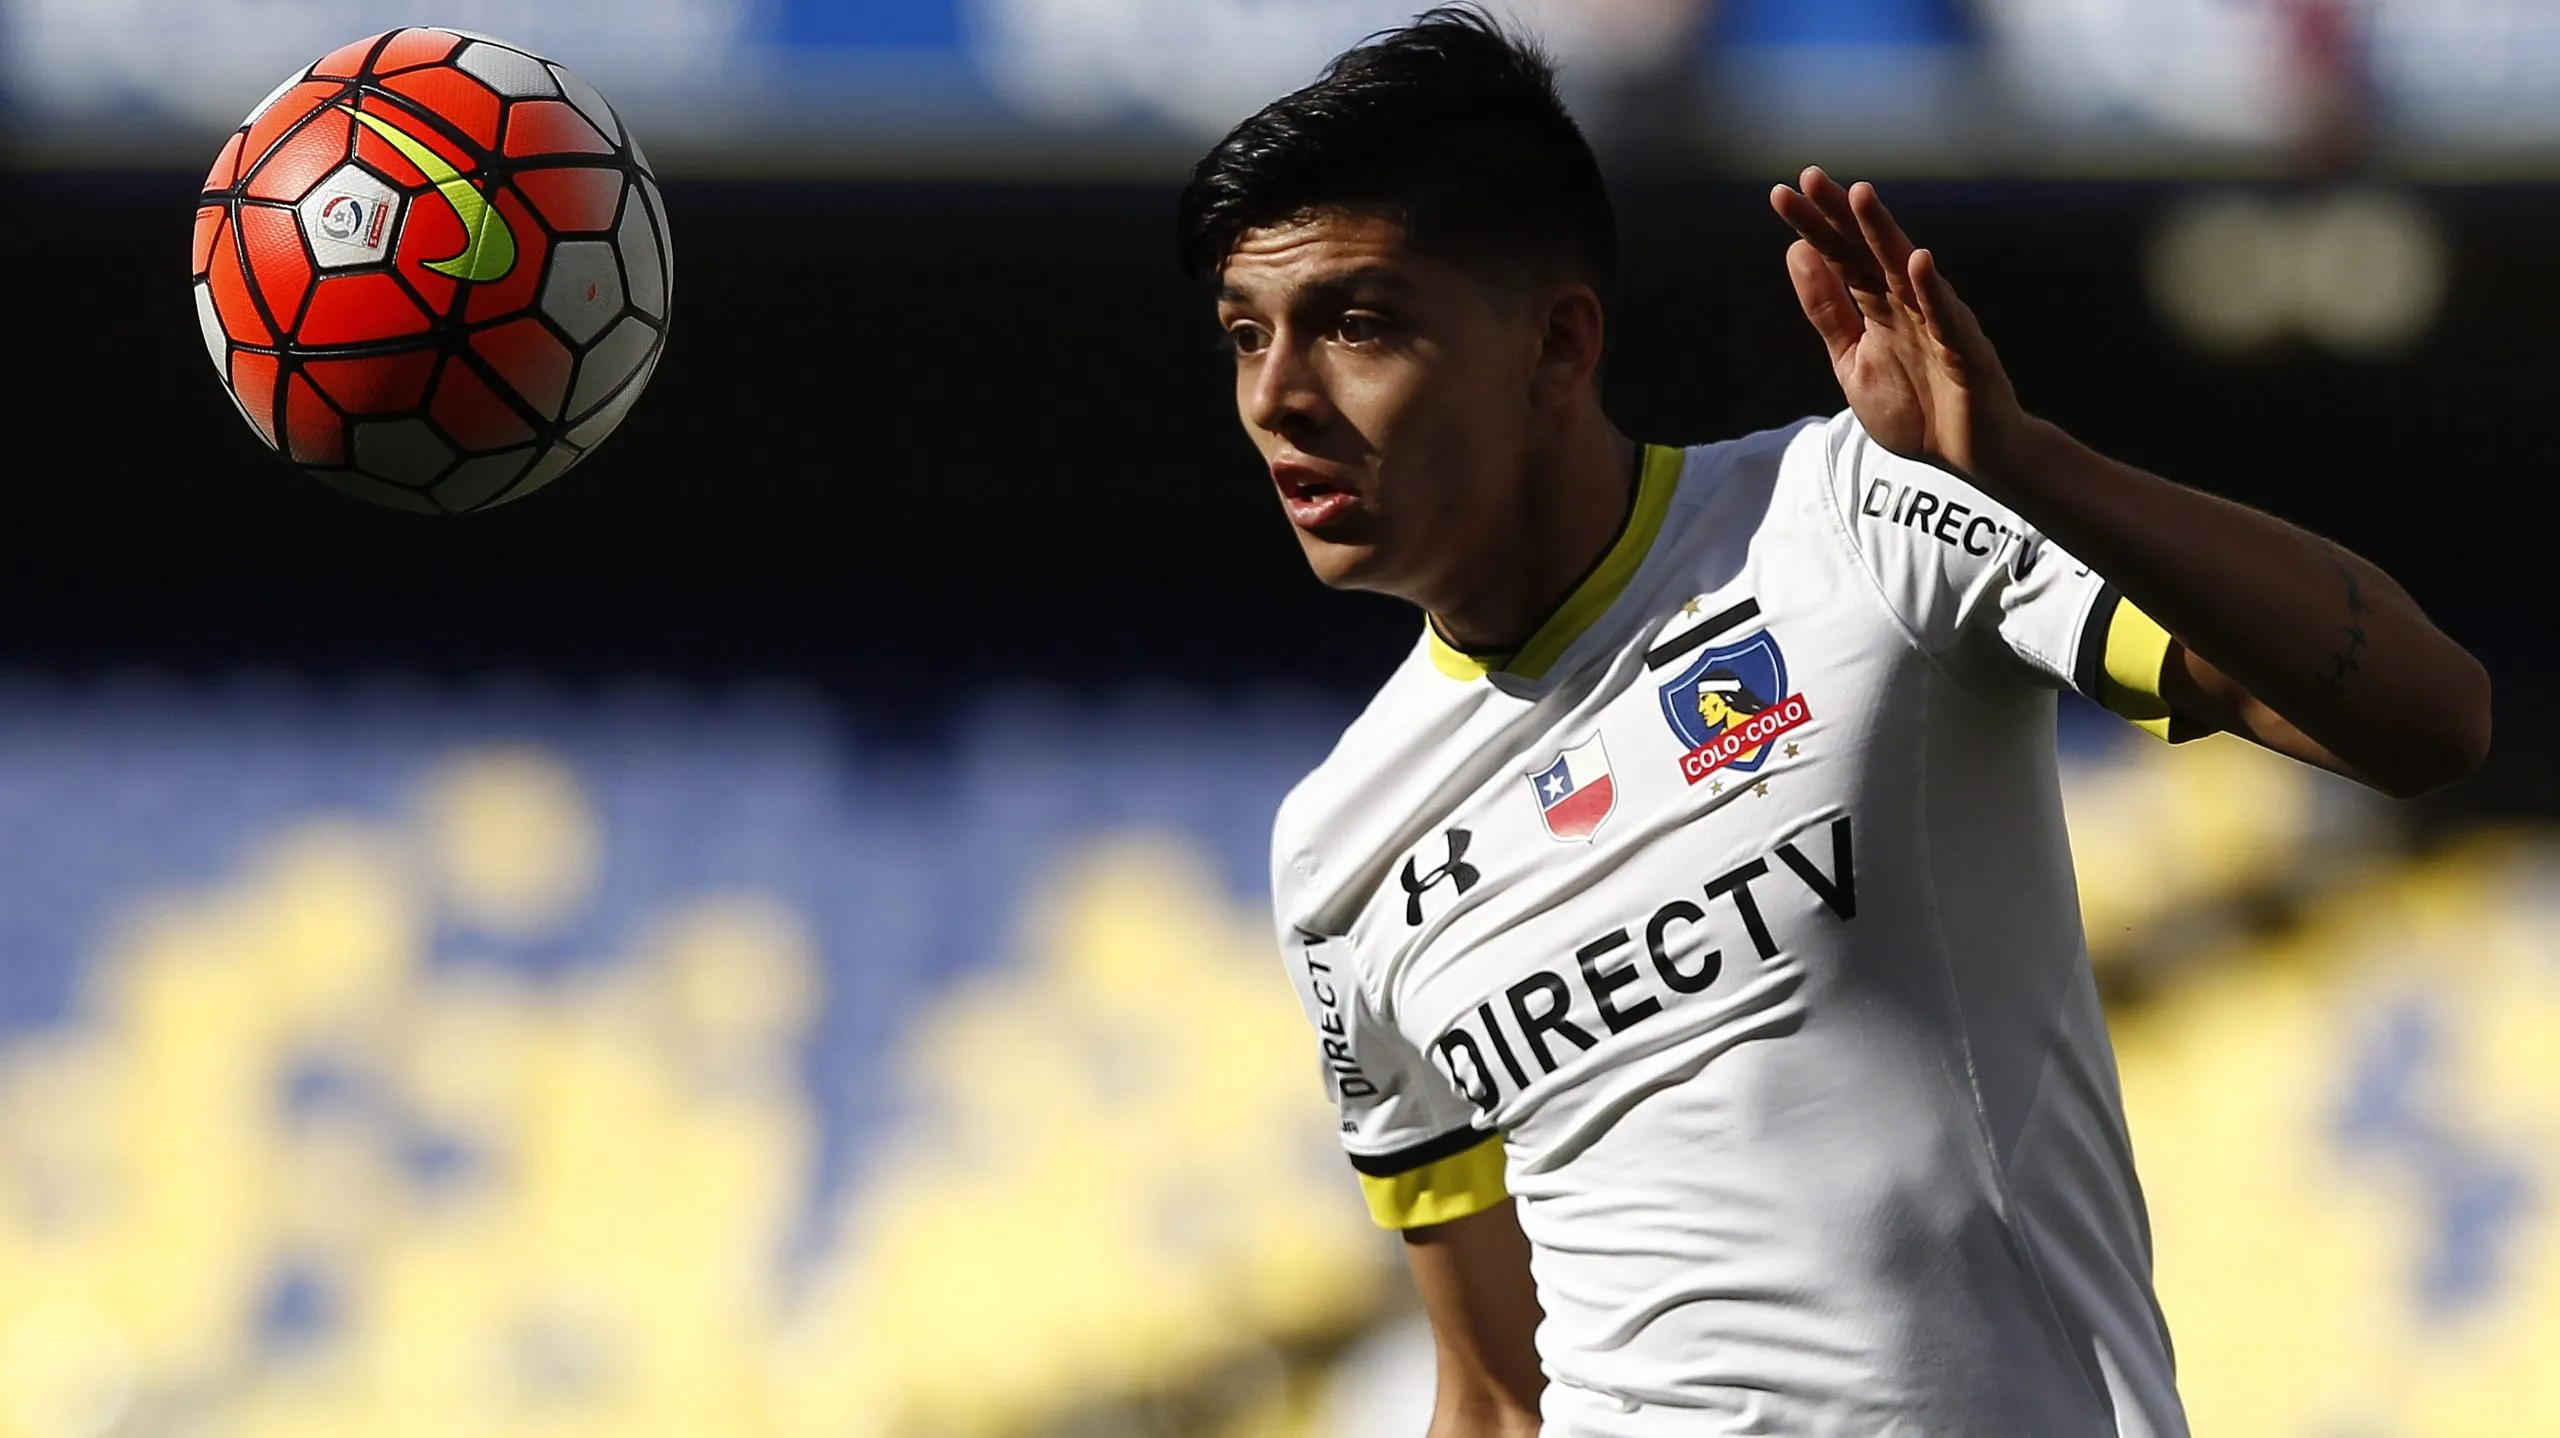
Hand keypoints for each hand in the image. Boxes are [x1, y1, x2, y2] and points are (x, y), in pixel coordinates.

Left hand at [1770, 168, 2026, 482]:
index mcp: (1878, 305)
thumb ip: (1828, 311)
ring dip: (1883, 234)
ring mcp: (1938, 323)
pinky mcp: (1964, 352)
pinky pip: (1946, 319)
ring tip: (1860, 196)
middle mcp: (1907, 303)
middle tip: (1810, 177)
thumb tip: (1797, 253)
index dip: (1814, 227)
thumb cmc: (1916, 406)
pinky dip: (1933, 292)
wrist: (1968, 454)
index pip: (1840, 257)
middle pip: (1868, 251)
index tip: (1780, 194)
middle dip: (1841, 215)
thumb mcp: (1852, 360)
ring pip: (1906, 271)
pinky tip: (1919, 262)